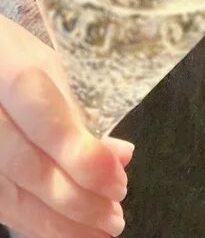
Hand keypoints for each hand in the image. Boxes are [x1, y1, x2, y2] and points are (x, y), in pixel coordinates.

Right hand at [0, 15, 133, 236]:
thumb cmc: (16, 55)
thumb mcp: (51, 67)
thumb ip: (81, 112)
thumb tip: (122, 157)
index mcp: (12, 75)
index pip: (48, 125)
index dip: (84, 159)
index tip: (119, 180)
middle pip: (29, 168)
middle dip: (78, 199)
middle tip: (116, 217)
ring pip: (12, 195)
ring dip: (60, 221)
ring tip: (101, 230)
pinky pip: (1, 203)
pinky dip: (36, 222)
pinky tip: (67, 231)